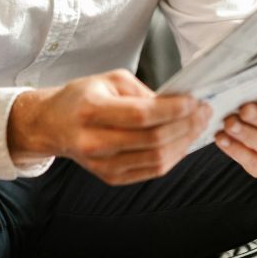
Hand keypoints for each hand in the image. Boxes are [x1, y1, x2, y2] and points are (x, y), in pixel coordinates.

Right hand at [8, 69, 211, 185]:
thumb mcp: (110, 80)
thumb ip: (143, 92)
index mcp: (91, 111)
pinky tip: (183, 141)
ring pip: (157, 160)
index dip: (173, 110)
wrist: (53, 125)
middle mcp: (94, 142)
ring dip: (184, 143)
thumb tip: (178, 104)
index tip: (194, 101)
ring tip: (197, 126)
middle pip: (153, 141)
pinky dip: (173, 157)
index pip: (142, 115)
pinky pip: (151, 171)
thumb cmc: (83, 97)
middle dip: (186, 126)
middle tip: (203, 112)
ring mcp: (102, 165)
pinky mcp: (110, 177)